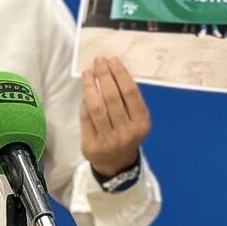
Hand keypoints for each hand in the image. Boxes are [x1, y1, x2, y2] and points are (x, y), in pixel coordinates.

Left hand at [79, 56, 150, 177]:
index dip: (120, 74)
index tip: (112, 60)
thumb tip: (111, 70)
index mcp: (141, 123)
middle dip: (104, 76)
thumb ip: (128, 100)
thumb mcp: (136, 120)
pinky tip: (85, 90)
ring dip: (91, 86)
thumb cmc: (127, 134)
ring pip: (96, 107)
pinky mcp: (92, 145)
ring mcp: (108, 140)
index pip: (130, 93)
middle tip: (98, 61)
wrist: (117, 165)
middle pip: (112, 98)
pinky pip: (86, 118)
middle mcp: (127, 132)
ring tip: (88, 72)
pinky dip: (85, 102)